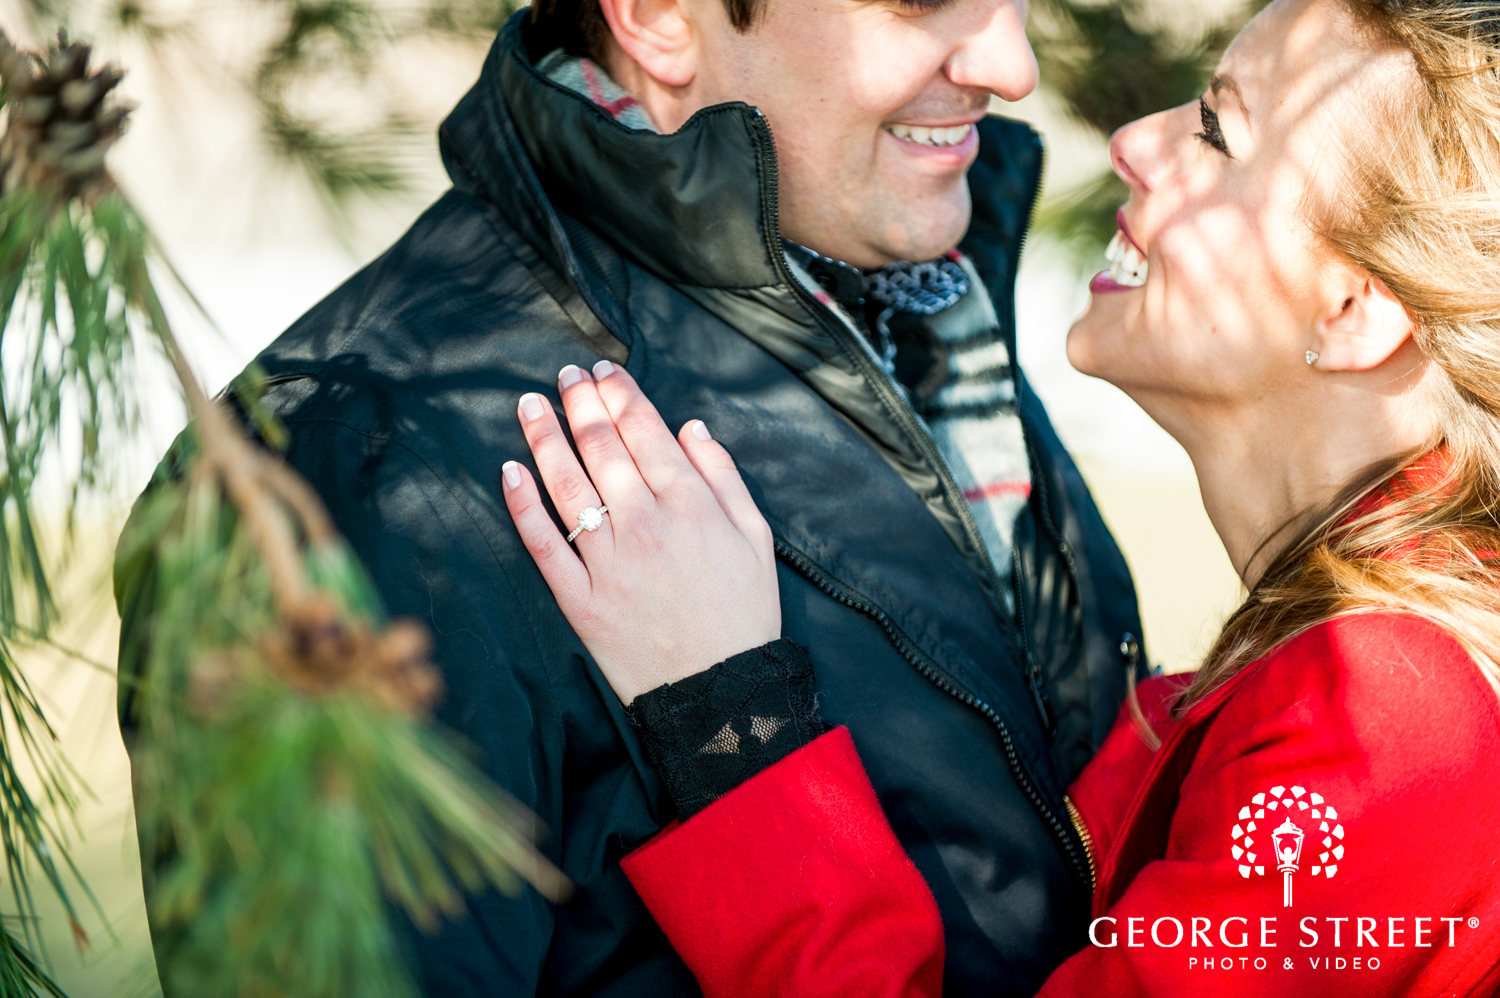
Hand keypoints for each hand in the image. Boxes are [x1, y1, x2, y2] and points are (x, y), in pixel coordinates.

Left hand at [501, 360, 779, 704]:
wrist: (723, 692)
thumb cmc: (744, 614)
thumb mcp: (757, 538)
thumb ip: (723, 477)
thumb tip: (690, 428)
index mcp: (691, 506)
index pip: (645, 432)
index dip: (620, 394)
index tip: (602, 371)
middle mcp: (646, 525)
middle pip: (603, 449)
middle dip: (580, 403)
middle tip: (565, 376)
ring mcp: (608, 563)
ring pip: (568, 486)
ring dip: (545, 438)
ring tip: (529, 405)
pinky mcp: (581, 600)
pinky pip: (544, 545)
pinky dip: (523, 507)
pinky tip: (509, 471)